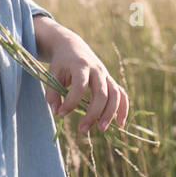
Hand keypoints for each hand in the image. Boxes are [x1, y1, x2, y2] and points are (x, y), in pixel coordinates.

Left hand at [37, 20, 128, 134]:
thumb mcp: (52, 74)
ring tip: (101, 129)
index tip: (61, 113)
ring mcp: (106, 75)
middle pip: (101, 93)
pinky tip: (120, 124)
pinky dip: (123, 108)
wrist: (72, 46)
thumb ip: (52, 94)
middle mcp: (97, 70)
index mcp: (81, 65)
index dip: (71, 102)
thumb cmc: (61, 62)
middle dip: (93, 113)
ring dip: (110, 113)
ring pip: (115, 94)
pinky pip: (121, 94)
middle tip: (82, 130)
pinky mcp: (110, 80)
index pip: (80, 86)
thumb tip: (57, 113)